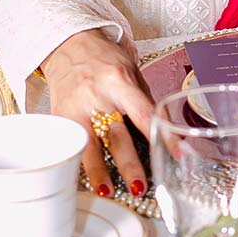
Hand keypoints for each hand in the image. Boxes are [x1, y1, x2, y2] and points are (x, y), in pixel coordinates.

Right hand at [41, 29, 153, 196]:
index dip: (162, 134)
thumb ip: (144, 101)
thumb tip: (165, 130)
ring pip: (87, 146)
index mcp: (119, 81)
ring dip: (99, 172)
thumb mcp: (131, 72)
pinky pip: (70, 144)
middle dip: (128, 164)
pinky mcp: (60, 117)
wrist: (67, 45)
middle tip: (140, 186)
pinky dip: (78, 164)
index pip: (144, 112)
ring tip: (108, 191)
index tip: (177, 154)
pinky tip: (84, 180)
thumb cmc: (104, 60)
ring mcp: (75, 108)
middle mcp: (97, 96)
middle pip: (115, 135)